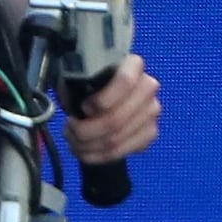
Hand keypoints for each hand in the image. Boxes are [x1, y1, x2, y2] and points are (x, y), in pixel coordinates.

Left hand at [64, 53, 160, 169]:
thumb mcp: (80, 78)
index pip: (125, 82)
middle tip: (70, 129)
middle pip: (116, 118)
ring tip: (74, 141)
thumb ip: (81, 87)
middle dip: (85, 131)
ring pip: (116, 139)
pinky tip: (86, 151)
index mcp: (132, 65)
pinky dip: (98, 156)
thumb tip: (78, 108)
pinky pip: (123, 151)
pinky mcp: (150, 132)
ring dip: (88, 146)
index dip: (101, 100)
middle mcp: (148, 87)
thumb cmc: (89, 84)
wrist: (100, 96)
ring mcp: (151, 111)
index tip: (84, 107)